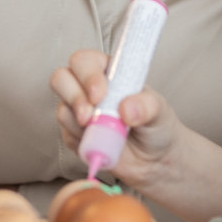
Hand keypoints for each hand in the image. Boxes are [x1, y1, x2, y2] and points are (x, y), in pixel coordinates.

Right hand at [50, 49, 181, 191]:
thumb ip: (147, 106)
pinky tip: (101, 144)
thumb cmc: (157, 126)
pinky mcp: (75, 135)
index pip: (84, 61)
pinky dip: (82, 142)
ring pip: (63, 110)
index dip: (87, 75)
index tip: (100, 94)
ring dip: (81, 124)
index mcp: (109, 72)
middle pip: (61, 78)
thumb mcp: (160, 111)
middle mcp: (88, 88)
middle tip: (90, 116)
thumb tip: (126, 109)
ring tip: (105, 133)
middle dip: (74, 97)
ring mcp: (79, 112)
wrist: (155, 159)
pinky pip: (66, 136)